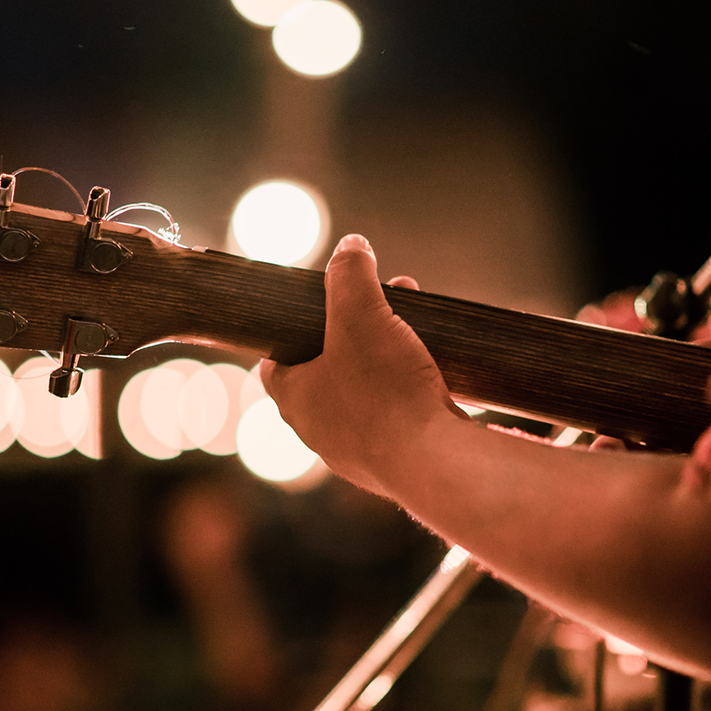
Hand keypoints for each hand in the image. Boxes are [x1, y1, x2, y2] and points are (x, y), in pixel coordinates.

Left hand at [261, 234, 465, 495]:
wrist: (435, 462)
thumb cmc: (385, 389)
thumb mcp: (360, 313)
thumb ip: (349, 275)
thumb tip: (350, 246)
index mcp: (295, 400)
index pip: (274, 364)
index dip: (290, 332)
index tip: (313, 310)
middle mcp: (320, 432)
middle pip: (327, 372)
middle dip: (354, 334)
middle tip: (380, 305)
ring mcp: (361, 453)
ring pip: (366, 395)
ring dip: (385, 359)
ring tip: (414, 327)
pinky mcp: (400, 463)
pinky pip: (399, 418)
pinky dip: (410, 390)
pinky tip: (435, 369)